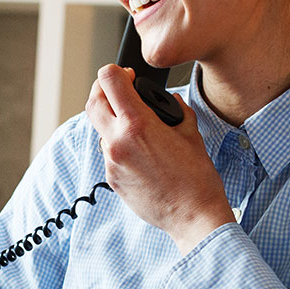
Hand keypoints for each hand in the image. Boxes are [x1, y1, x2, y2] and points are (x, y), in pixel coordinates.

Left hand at [86, 64, 235, 252]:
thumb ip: (175, 109)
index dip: (116, 72)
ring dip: (111, 119)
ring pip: (100, 129)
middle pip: (93, 102)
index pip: (109, 81)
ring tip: (135, 124)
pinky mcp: (112, 179)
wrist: (193, 216)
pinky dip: (119, 144)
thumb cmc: (197, 177)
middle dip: (103, 89)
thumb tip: (168, 101)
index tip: (127, 75)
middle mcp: (117, 142)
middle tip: (119, 89)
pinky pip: (108, 152)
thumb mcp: (190, 133)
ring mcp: (112, 162)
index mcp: (137, 124)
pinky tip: (140, 151)